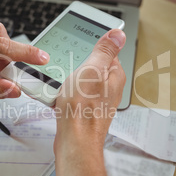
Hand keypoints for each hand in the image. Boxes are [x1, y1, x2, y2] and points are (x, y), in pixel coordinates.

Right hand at [53, 29, 125, 175]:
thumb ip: (105, 51)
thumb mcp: (92, 70)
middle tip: (66, 67)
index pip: (106, 51)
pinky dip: (63, 92)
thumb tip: (118, 34)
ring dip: (66, 79)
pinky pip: (72, 93)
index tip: (79, 47)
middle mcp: (108, 87)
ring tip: (59, 83)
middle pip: (90, 65)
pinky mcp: (84, 108)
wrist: (74, 141)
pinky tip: (57, 95)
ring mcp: (96, 99)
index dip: (91, 47)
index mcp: (114, 74)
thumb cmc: (83, 109)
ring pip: (79, 80)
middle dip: (75, 64)